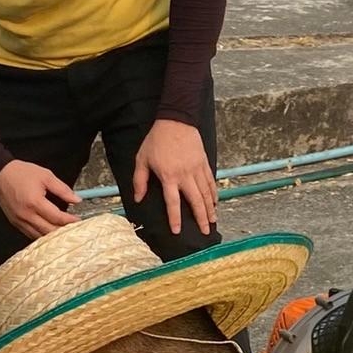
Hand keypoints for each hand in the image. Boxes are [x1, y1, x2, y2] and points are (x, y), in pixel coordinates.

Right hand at [0, 159, 79, 239]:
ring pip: (39, 236)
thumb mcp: (46, 176)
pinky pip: (30, 234)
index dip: (70, 221)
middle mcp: (26, 215)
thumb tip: (76, 200)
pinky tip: (49, 231)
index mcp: (35, 202)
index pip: (57, 218)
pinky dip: (41, 235)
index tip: (78, 220)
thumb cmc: (21, 173)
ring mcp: (19, 221)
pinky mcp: (15, 223)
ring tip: (63, 231)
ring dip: (52, 235)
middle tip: (74, 228)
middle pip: (49, 231)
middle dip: (63, 231)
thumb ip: (62, 189)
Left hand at [132, 119, 217, 237]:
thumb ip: (139, 180)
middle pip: (195, 201)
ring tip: (213, 221)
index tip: (178, 231)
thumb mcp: (142, 159)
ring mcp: (196, 169)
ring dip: (210, 209)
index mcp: (168, 176)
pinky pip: (210, 181)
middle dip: (201, 218)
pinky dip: (214, 193)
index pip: (173, 202)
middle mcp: (185, 175)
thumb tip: (138, 199)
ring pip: (206, 193)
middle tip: (205, 232)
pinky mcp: (203, 162)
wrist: (176, 120)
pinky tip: (215, 202)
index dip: (175, 218)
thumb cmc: (156, 140)